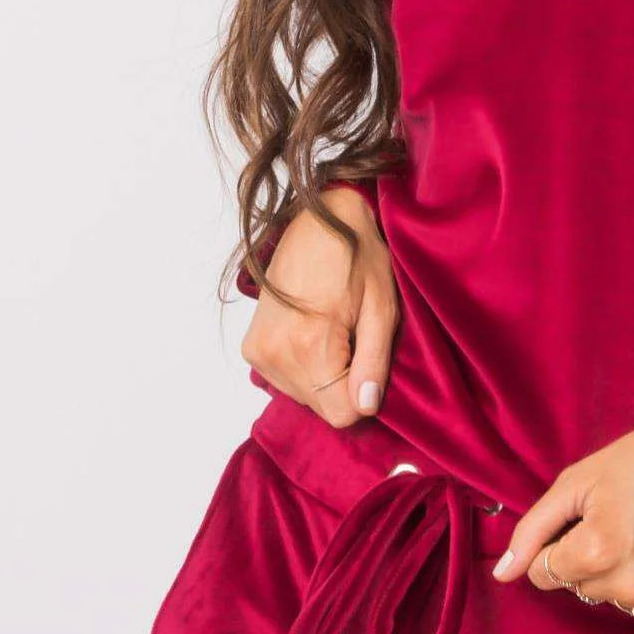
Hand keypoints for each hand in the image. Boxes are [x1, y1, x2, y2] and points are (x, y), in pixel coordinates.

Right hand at [239, 186, 400, 428]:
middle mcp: (274, 353)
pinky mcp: (251, 347)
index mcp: (309, 345)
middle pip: (322, 406)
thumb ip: (374, 362)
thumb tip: (366, 406)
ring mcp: (257, 351)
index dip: (364, 395)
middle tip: (354, 336)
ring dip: (325, 374)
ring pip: (305, 395)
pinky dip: (306, 366)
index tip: (370, 359)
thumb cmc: (359, 254)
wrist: (318, 219)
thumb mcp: (382, 307)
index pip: (341, 414)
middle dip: (345, 382)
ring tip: (335, 329)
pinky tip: (316, 331)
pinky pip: (287, 379)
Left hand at [491, 393, 633, 611]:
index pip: (544, 572)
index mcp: (597, 553)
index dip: (557, 541)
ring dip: (618, 572)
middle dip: (585, 557)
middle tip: (619, 517)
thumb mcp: (579, 480)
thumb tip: (502, 574)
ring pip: (613, 597)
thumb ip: (534, 529)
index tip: (584, 516)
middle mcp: (632, 586)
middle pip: (578, 587)